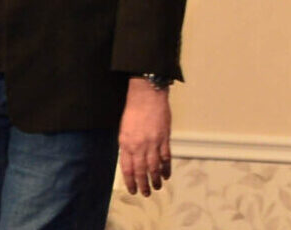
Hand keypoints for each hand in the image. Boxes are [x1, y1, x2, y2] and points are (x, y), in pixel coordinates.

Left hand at [118, 78, 171, 195]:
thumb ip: (127, 147)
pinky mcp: (164, 138)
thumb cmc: (133, 112)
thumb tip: (131, 162)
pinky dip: (166, 167)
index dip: (130, 182)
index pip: (128, 169)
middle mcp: (139, 146)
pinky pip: (166, 157)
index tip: (133, 190)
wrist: (147, 97)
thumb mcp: (124, 131)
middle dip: (143, 185)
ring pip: (154, 166)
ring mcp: (152, 143)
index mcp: (126, 145)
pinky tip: (167, 174)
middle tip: (146, 194)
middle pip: (141, 171)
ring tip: (158, 187)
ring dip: (156, 179)